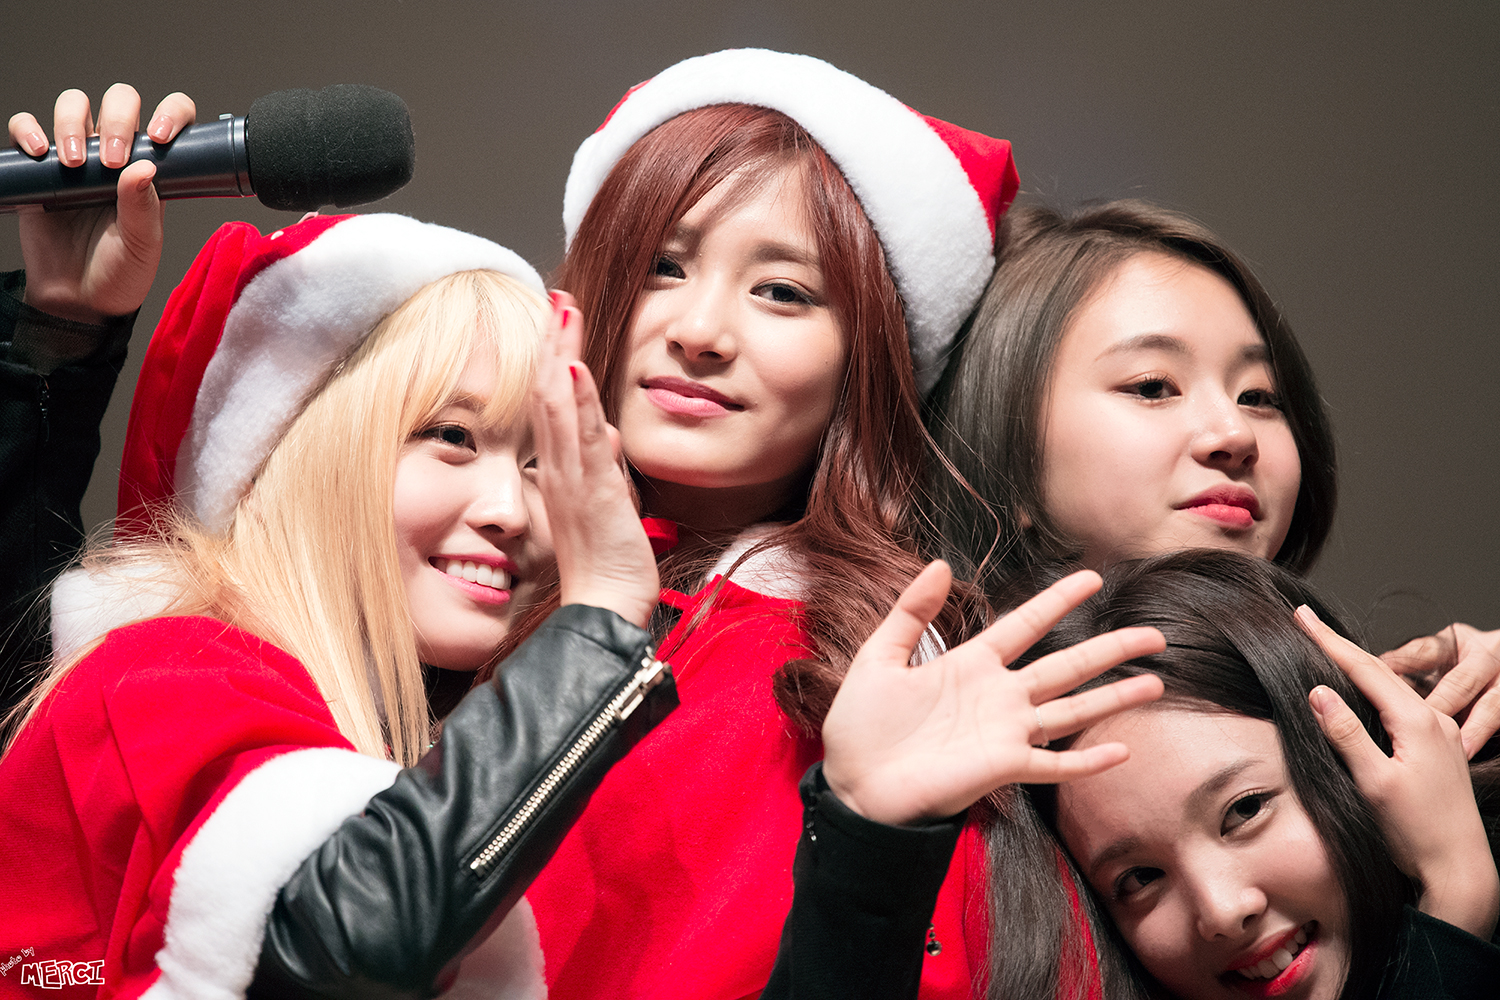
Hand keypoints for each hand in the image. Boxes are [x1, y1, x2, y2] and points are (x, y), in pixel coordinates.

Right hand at [9, 84, 194, 321]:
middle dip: (117, 117)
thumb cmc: (119, 274)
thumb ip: (144, 208)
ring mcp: (77, 156)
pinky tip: (38, 152)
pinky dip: (28, 129)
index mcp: (152, 169)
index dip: (170, 112)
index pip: (170, 118)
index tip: (161, 137)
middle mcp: (117, 155)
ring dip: (72, 122)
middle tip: (112, 161)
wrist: (77, 300)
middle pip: (118, 100)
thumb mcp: (142, 246)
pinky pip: (26, 128)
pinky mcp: (39, 166)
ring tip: (73, 164)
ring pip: (73, 105)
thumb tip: (144, 167)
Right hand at [531, 291, 657, 628]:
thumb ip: (606, 467)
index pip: (553, 403)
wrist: (602, 609)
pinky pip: (584, 444)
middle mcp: (561, 469)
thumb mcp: (609, 503)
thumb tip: (612, 435)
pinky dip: (578, 406)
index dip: (553, 357)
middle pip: (549, 394)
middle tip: (557, 296)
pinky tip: (574, 372)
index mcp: (564, 469)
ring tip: (562, 314)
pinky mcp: (593, 495)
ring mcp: (573, 480)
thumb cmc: (606, 561)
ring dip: (560, 357)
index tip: (559, 316)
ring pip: (561, 409)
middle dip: (552, 342)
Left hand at [822, 564, 1165, 825]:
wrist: (854, 785)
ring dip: (1114, 697)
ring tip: (1157, 682)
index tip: (1091, 578)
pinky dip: (1087, 760)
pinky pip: (1054, 763)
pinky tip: (1121, 750)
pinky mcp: (1002, 767)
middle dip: (1110, 649)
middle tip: (1154, 634)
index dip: (1057, 601)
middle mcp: (997, 696)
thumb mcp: (879, 657)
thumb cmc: (862, 727)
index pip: (1024, 624)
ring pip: (1072, 709)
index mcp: (969, 665)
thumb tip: (940, 565)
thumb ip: (911, 613)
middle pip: (1066, 664)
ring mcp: (1005, 732)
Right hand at [1299, 606, 1498, 939]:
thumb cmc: (1416, 831)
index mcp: (1417, 722)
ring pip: (1393, 688)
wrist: (1459, 868)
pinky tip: (1364, 695)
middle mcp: (1433, 720)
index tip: (1302, 616)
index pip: (1364, 669)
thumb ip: (1346, 734)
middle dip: (1341, 646)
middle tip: (1308, 623)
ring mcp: (1440, 734)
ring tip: (1329, 650)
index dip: (1329, 641)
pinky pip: (1404, 707)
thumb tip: (1318, 692)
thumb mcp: (1373, 782)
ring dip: (1359, 668)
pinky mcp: (1440, 750)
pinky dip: (1377, 692)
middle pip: (1380, 671)